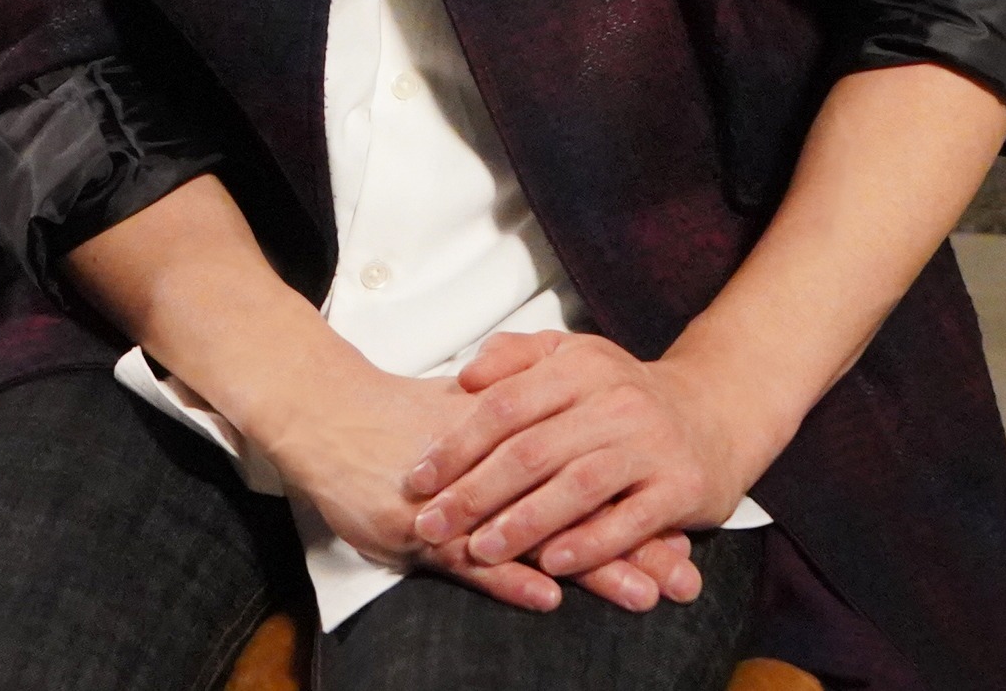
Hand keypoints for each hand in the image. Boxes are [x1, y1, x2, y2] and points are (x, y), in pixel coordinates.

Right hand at [259, 364, 703, 616]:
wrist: (322, 410)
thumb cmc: (392, 418)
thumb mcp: (461, 413)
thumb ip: (511, 427)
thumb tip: (563, 441)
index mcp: (513, 440)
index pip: (588, 477)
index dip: (633, 507)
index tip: (681, 532)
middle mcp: (495, 469)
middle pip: (579, 509)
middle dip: (633, 544)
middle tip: (683, 575)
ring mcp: (458, 503)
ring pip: (538, 537)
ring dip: (593, 568)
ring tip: (644, 595)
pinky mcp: (418, 531)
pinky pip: (471, 559)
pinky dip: (510, 577)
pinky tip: (549, 594)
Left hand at [405, 330, 774, 584]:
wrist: (714, 412)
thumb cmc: (623, 393)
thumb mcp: (571, 356)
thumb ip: (514, 357)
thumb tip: (464, 376)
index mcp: (580, 367)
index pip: (504, 406)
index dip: (456, 446)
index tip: (416, 480)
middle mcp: (616, 401)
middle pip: (532, 450)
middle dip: (474, 492)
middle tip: (431, 525)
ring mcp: (651, 445)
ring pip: (577, 487)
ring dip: (523, 523)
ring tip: (479, 550)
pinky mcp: (681, 487)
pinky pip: (629, 522)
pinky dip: (589, 545)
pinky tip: (551, 564)